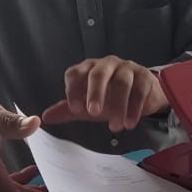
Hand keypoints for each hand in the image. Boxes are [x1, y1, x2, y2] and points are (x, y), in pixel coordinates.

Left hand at [40, 56, 168, 132]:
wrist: (143, 96)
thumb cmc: (111, 98)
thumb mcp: (88, 106)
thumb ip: (68, 110)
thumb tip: (46, 116)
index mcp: (88, 69)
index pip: (76, 73)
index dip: (73, 89)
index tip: (74, 108)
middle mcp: (106, 64)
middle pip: (98, 73)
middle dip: (95, 93)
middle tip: (94, 113)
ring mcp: (127, 68)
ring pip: (121, 82)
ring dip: (118, 105)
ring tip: (116, 126)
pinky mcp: (145, 77)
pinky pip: (139, 90)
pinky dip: (134, 108)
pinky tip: (130, 123)